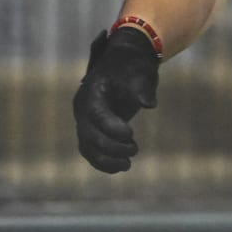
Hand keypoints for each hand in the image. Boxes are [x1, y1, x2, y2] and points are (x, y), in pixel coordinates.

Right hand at [73, 28, 159, 173]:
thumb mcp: (140, 72)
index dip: (111, 127)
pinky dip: (103, 162)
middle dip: (111, 146)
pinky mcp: (91, 131)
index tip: (131, 133)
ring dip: (106, 160)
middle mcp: (83, 109)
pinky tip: (121, 166)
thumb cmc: (132, 68)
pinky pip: (91, 151)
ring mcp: (84, 122)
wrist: (123, 64)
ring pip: (88, 148)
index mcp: (91, 93)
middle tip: (135, 148)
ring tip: (127, 164)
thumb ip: (142, 88)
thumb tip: (149, 104)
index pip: (96, 115)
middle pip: (89, 135)